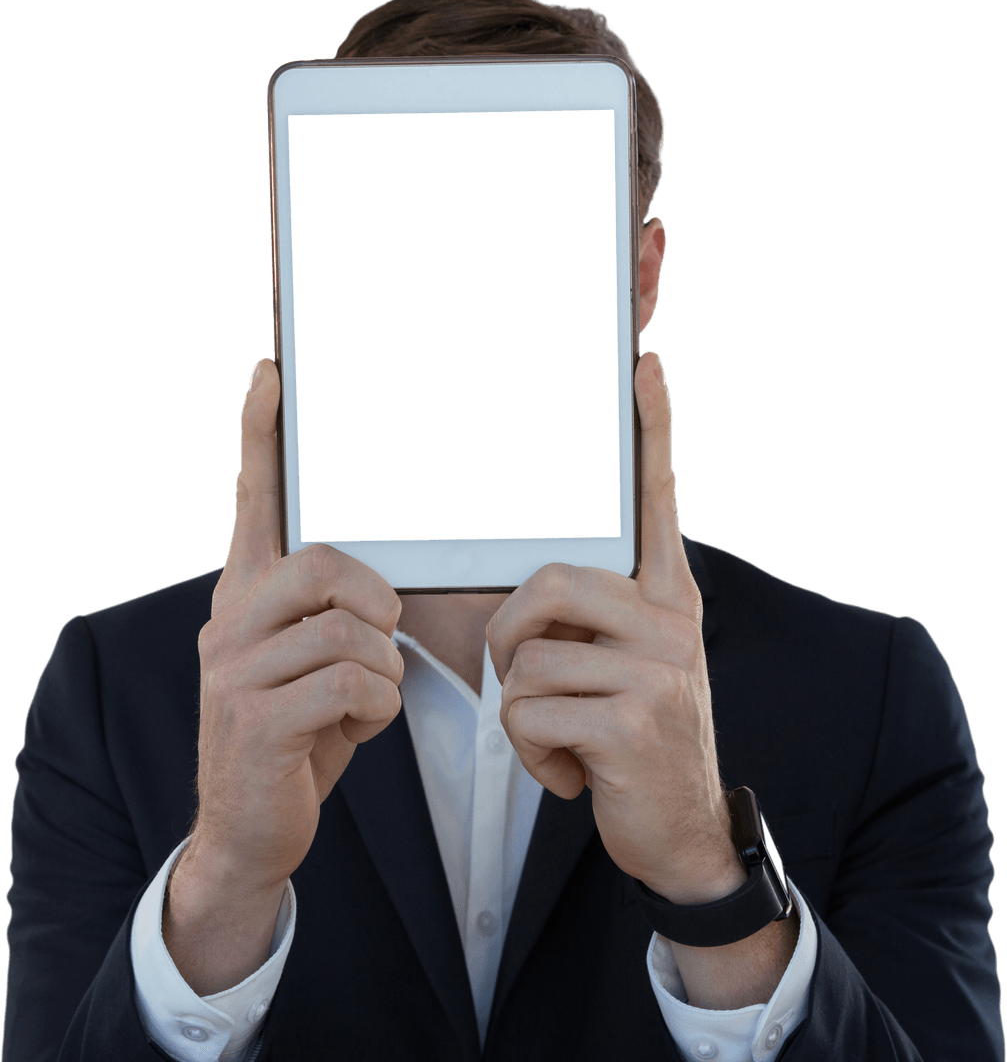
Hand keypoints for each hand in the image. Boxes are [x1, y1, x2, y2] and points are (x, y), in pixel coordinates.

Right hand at [164, 358, 402, 993]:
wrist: (251, 826)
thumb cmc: (299, 733)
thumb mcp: (314, 664)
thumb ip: (333, 614)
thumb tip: (386, 585)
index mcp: (245, 597)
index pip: (253, 502)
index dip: (262, 437)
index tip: (270, 372)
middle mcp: (229, 621)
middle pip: (324, 562)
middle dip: (375, 600)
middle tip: (382, 633)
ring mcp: (235, 671)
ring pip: (349, 631)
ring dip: (381, 669)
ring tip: (365, 696)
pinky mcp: (256, 721)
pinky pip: (352, 684)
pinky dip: (379, 707)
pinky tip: (360, 726)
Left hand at [489, 351, 738, 903]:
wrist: (681, 830)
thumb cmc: (635, 739)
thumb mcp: (629, 669)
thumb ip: (598, 620)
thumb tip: (538, 584)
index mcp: (667, 599)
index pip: (659, 501)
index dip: (653, 432)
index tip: (647, 367)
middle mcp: (670, 621)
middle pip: (547, 582)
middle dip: (509, 636)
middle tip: (529, 682)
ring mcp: (657, 670)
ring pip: (525, 660)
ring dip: (522, 715)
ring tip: (564, 740)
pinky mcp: (631, 722)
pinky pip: (527, 714)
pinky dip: (531, 756)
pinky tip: (571, 775)